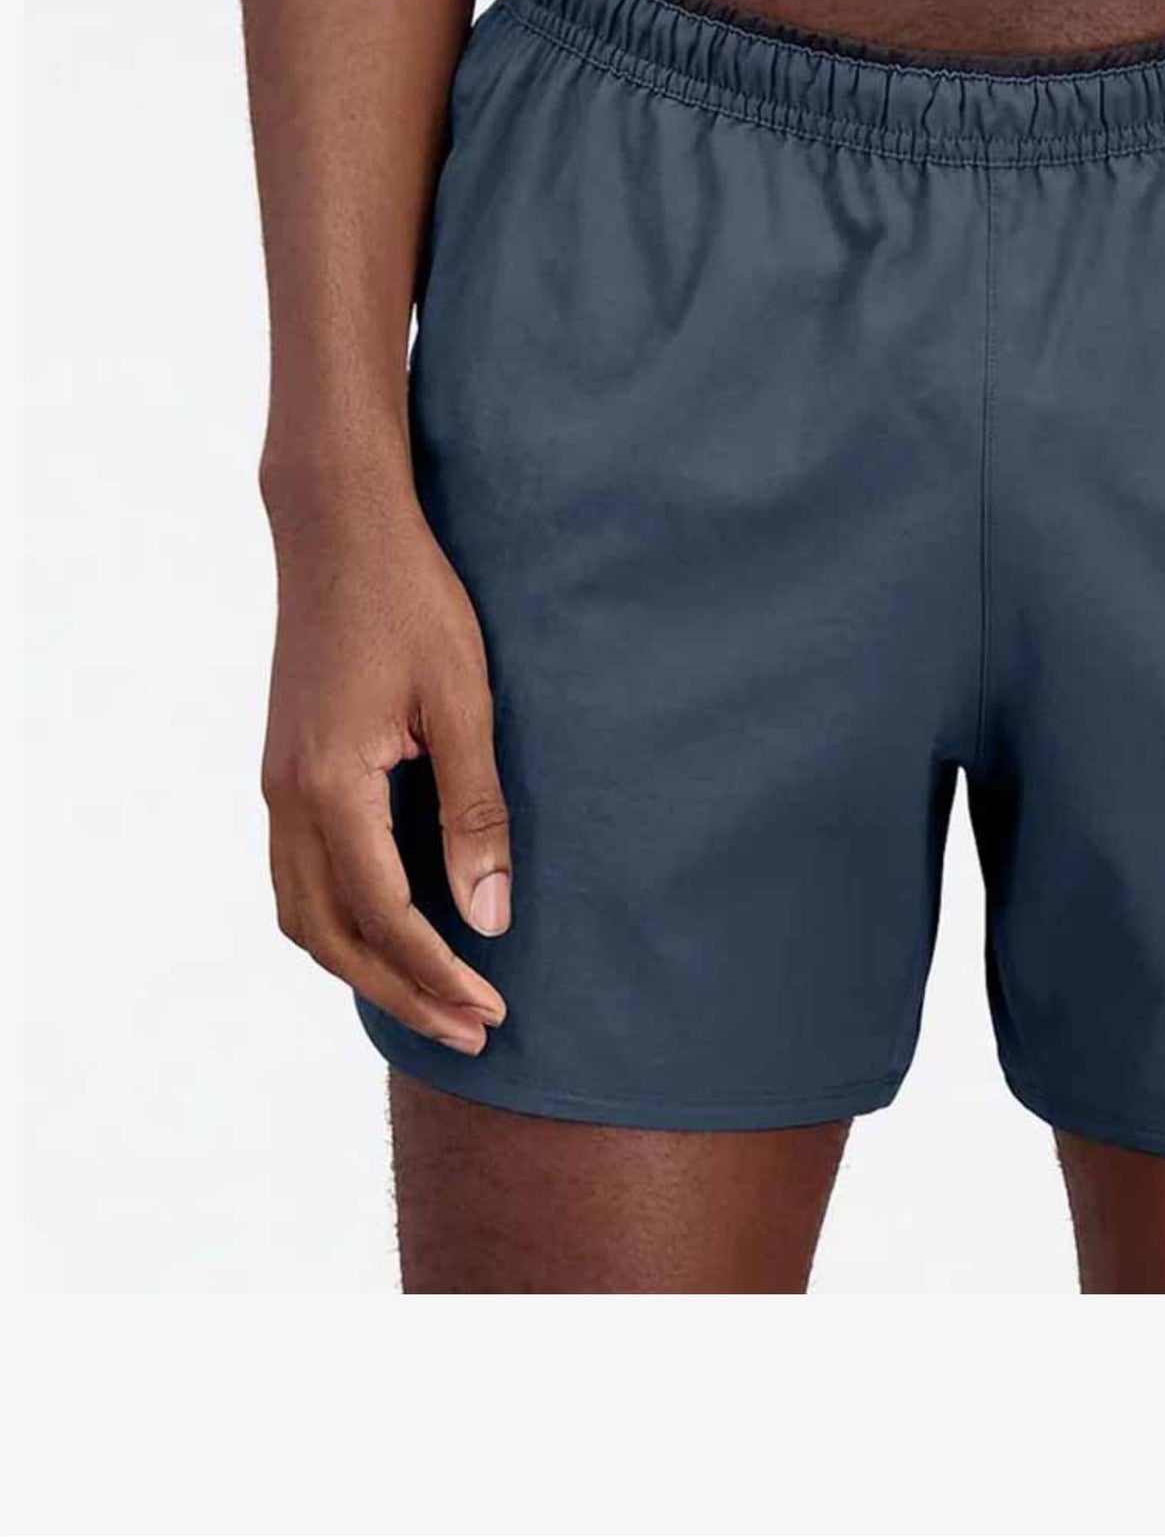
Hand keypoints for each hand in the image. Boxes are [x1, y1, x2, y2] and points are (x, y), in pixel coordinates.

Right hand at [261, 486, 509, 1051]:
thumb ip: (475, 810)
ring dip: (364, 968)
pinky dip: (338, 924)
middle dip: (403, 992)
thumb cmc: (412, 602)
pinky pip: (298, 878)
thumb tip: (490, 915)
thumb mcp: (464, 700)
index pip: (384, 916)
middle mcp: (287, 800)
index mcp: (330, 786)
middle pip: (333, 937)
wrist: (339, 530)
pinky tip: (389, 931)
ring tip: (433, 998)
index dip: (438, 972)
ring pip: (303, 916)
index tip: (492, 1010)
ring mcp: (277, 788)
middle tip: (473, 1030)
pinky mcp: (285, 772)